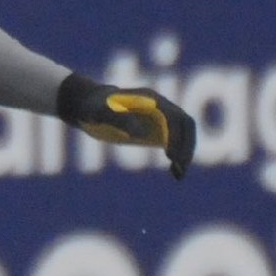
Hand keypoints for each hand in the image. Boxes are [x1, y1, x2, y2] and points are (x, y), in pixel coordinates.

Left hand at [57, 73, 196, 178]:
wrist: (90, 105)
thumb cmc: (95, 107)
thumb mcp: (101, 112)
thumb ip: (119, 119)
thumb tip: (140, 133)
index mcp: (152, 100)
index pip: (175, 117)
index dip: (176, 136)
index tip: (171, 156)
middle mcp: (161, 108)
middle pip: (185, 125)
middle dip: (186, 146)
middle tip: (180, 168)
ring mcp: (160, 119)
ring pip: (183, 135)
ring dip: (185, 154)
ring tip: (178, 175)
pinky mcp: (155, 131)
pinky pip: (173, 143)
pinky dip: (177, 157)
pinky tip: (174, 173)